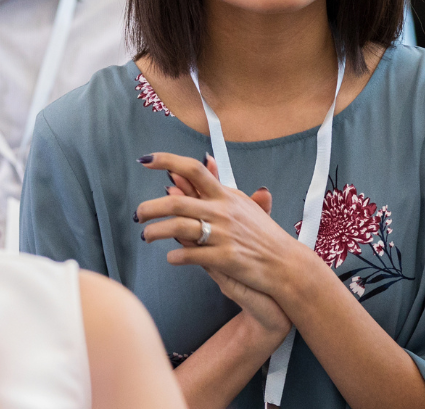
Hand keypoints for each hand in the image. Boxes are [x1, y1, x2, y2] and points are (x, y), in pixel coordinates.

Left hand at [136, 154, 323, 301]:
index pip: (193, 169)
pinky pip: (191, 255)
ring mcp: (223, 234)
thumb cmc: (263, 234)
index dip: (167, 160)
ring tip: (147, 235)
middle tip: (139, 213)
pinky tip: (170, 258)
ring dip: (156, 232)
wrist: (285, 263)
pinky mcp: (224, 258)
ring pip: (178, 228)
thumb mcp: (243, 203)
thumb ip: (221, 184)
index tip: (145, 160)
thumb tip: (206, 160)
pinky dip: (176, 256)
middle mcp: (222, 211)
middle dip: (150, 207)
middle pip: (177, 202)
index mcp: (225, 195)